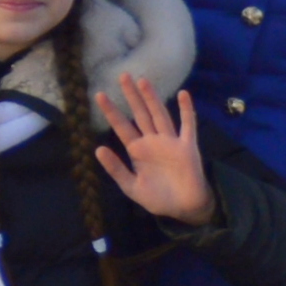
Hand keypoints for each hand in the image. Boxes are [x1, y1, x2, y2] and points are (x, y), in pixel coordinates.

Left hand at [94, 72, 217, 224]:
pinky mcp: (187, 146)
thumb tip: (97, 149)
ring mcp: (170, 142)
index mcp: (137, 151)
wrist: (185, 209)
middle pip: (140, 114)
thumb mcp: (131, 187)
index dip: (111, 111)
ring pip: (159, 115)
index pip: (121, 126)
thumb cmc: (158, 198)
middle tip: (122, 76)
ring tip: (143, 80)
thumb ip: (116, 169)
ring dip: (152, 98)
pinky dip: (186, 110)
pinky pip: (188, 125)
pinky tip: (183, 94)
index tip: (99, 94)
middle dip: (131, 96)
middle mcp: (153, 141)